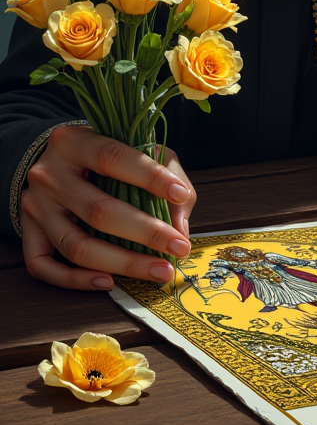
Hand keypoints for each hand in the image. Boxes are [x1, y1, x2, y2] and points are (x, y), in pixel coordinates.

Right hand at [21, 125, 196, 289]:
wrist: (58, 163)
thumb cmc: (108, 160)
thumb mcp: (140, 151)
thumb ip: (168, 176)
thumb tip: (180, 227)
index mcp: (74, 142)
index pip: (113, 158)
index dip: (150, 177)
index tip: (181, 194)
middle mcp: (49, 174)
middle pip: (99, 211)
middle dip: (147, 233)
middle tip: (180, 247)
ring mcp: (35, 206)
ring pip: (77, 246)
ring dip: (124, 264)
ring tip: (159, 271)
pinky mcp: (28, 233)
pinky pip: (43, 266)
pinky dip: (75, 280)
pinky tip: (109, 282)